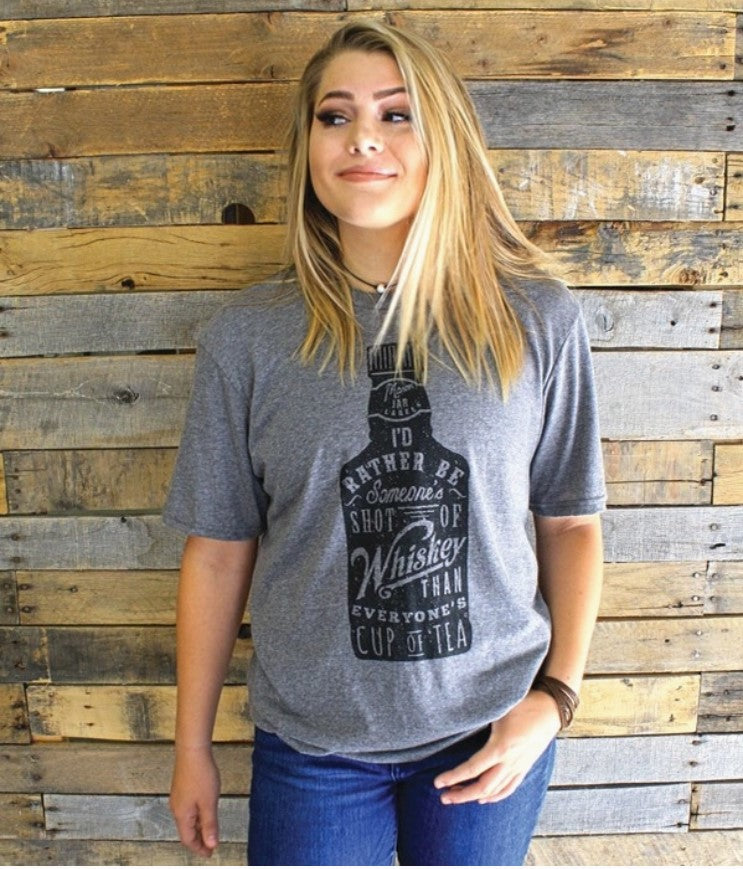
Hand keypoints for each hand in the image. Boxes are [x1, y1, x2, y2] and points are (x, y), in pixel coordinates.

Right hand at [169, 745, 220, 856]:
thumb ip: (210, 825)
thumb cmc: (200, 774)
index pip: (188, 839)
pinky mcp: (182, 788)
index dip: (199, 848)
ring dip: (199, 827)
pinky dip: (197, 815)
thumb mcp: (209, 803)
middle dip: (199, 840)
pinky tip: (206, 811)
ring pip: (188, 819)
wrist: (192, 750)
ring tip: (211, 830)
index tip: (210, 854)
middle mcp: (177, 808)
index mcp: (182, 815)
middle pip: (187, 831)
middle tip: (211, 845)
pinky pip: (188, 808)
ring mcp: (178, 797)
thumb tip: (211, 844)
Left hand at [433, 690, 559, 804]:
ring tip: (457, 797)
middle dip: (461, 795)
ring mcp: (519, 766)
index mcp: (501, 747)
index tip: (438, 782)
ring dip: (475, 797)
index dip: (453, 777)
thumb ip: (479, 716)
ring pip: (495, 791)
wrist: (551, 709)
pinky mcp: (525, 767)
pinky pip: (509, 788)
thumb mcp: (499, 708)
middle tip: (443, 797)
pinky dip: (495, 797)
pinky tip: (484, 798)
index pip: (472, 769)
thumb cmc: (524, 704)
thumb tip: (455, 717)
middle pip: (483, 788)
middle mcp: (510, 762)